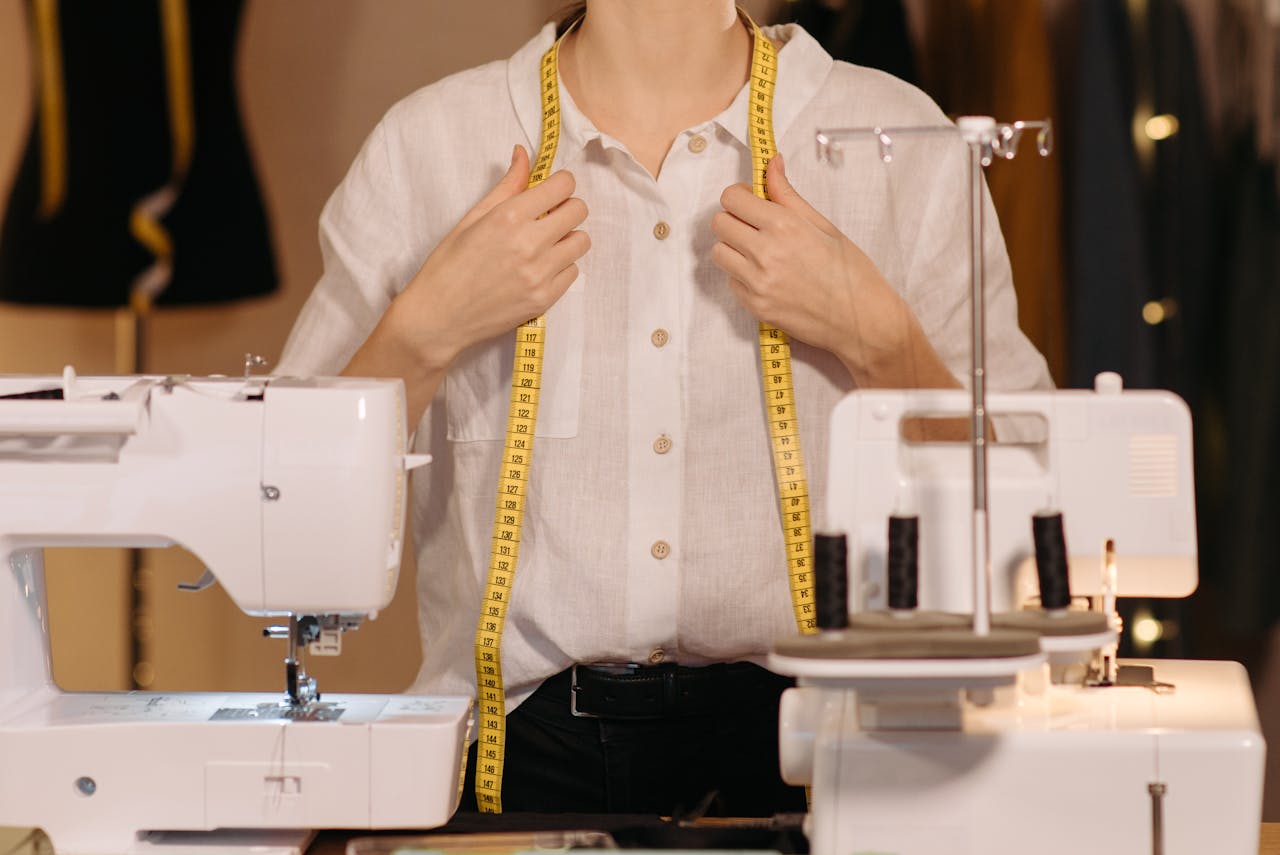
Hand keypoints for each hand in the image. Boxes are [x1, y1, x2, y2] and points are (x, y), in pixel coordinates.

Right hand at [385, 145, 589, 369]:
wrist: (439, 316)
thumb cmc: (449, 265)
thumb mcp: (472, 218)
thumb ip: (506, 186)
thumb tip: (523, 154)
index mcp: (509, 217)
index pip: (564, 185)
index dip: (560, 184)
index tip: (551, 191)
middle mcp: (529, 244)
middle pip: (579, 210)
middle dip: (567, 208)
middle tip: (548, 217)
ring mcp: (540, 274)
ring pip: (581, 242)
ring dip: (567, 238)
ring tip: (544, 244)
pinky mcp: (545, 298)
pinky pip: (573, 272)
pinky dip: (561, 267)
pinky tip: (538, 269)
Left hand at [711, 154, 923, 384]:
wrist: (862, 320)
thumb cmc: (851, 272)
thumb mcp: (824, 225)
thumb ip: (788, 195)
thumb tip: (772, 164)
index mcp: (784, 225)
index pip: (731, 198)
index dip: (740, 196)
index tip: (752, 201)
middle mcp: (765, 252)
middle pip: (719, 224)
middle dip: (734, 220)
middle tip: (755, 227)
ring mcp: (757, 282)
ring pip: (719, 253)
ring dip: (733, 249)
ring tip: (760, 253)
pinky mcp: (755, 306)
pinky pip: (731, 282)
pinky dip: (742, 276)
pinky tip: (768, 277)